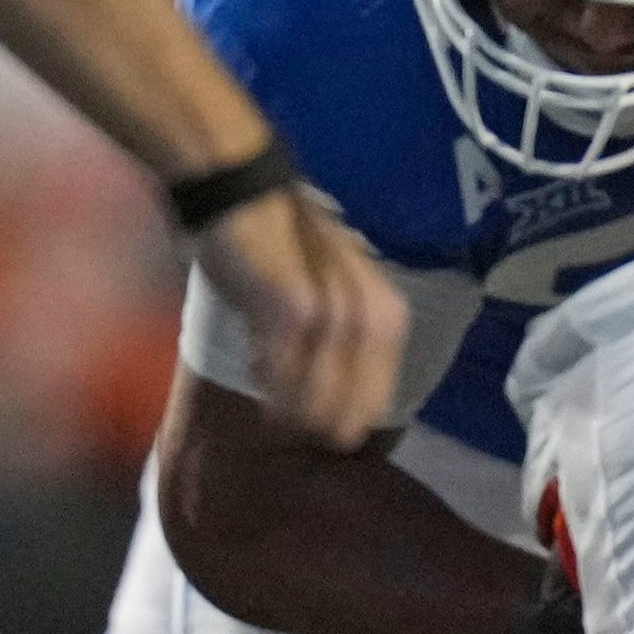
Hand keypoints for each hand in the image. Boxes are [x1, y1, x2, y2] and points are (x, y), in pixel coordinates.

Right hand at [188, 183, 406, 444]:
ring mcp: (331, 317)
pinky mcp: (288, 313)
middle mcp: (369, 320)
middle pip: (351, 410)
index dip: (352, 420)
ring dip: (290, 411)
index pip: (379, 399)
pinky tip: (253, 370)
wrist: (247, 195)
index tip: (330, 437)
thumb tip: (334, 404)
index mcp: (387, 318)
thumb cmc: (287, 248)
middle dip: (323, 428)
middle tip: (296, 431)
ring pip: (314, 401)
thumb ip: (345, 344)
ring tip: (271, 400)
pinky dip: (266, 385)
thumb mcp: (337, 295)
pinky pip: (278, 376)